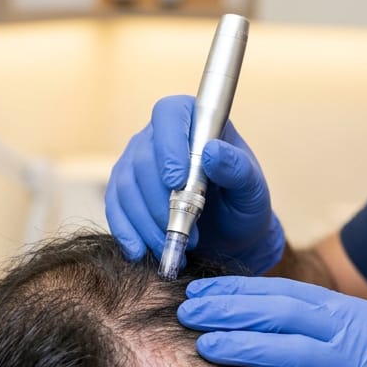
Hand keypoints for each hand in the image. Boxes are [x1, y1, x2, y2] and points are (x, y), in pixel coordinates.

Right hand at [105, 95, 285, 273]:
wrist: (231, 235)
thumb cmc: (243, 204)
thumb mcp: (252, 189)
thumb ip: (237, 169)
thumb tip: (212, 152)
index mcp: (193, 120)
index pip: (169, 114)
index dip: (169, 146)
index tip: (177, 182)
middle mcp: (158, 136)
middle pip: (143, 158)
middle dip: (160, 201)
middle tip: (184, 231)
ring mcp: (137, 163)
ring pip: (126, 186)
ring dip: (144, 221)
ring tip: (169, 246)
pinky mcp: (124, 192)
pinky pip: (114, 207)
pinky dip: (126, 232)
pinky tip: (140, 251)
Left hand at [178, 276, 366, 366]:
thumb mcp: (361, 356)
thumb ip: (317, 340)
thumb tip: (257, 331)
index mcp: (355, 316)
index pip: (285, 293)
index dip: (238, 291)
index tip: (198, 291)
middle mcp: (360, 334)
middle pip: (283, 312)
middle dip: (230, 309)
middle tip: (187, 311)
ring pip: (293, 349)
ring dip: (243, 345)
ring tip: (204, 344)